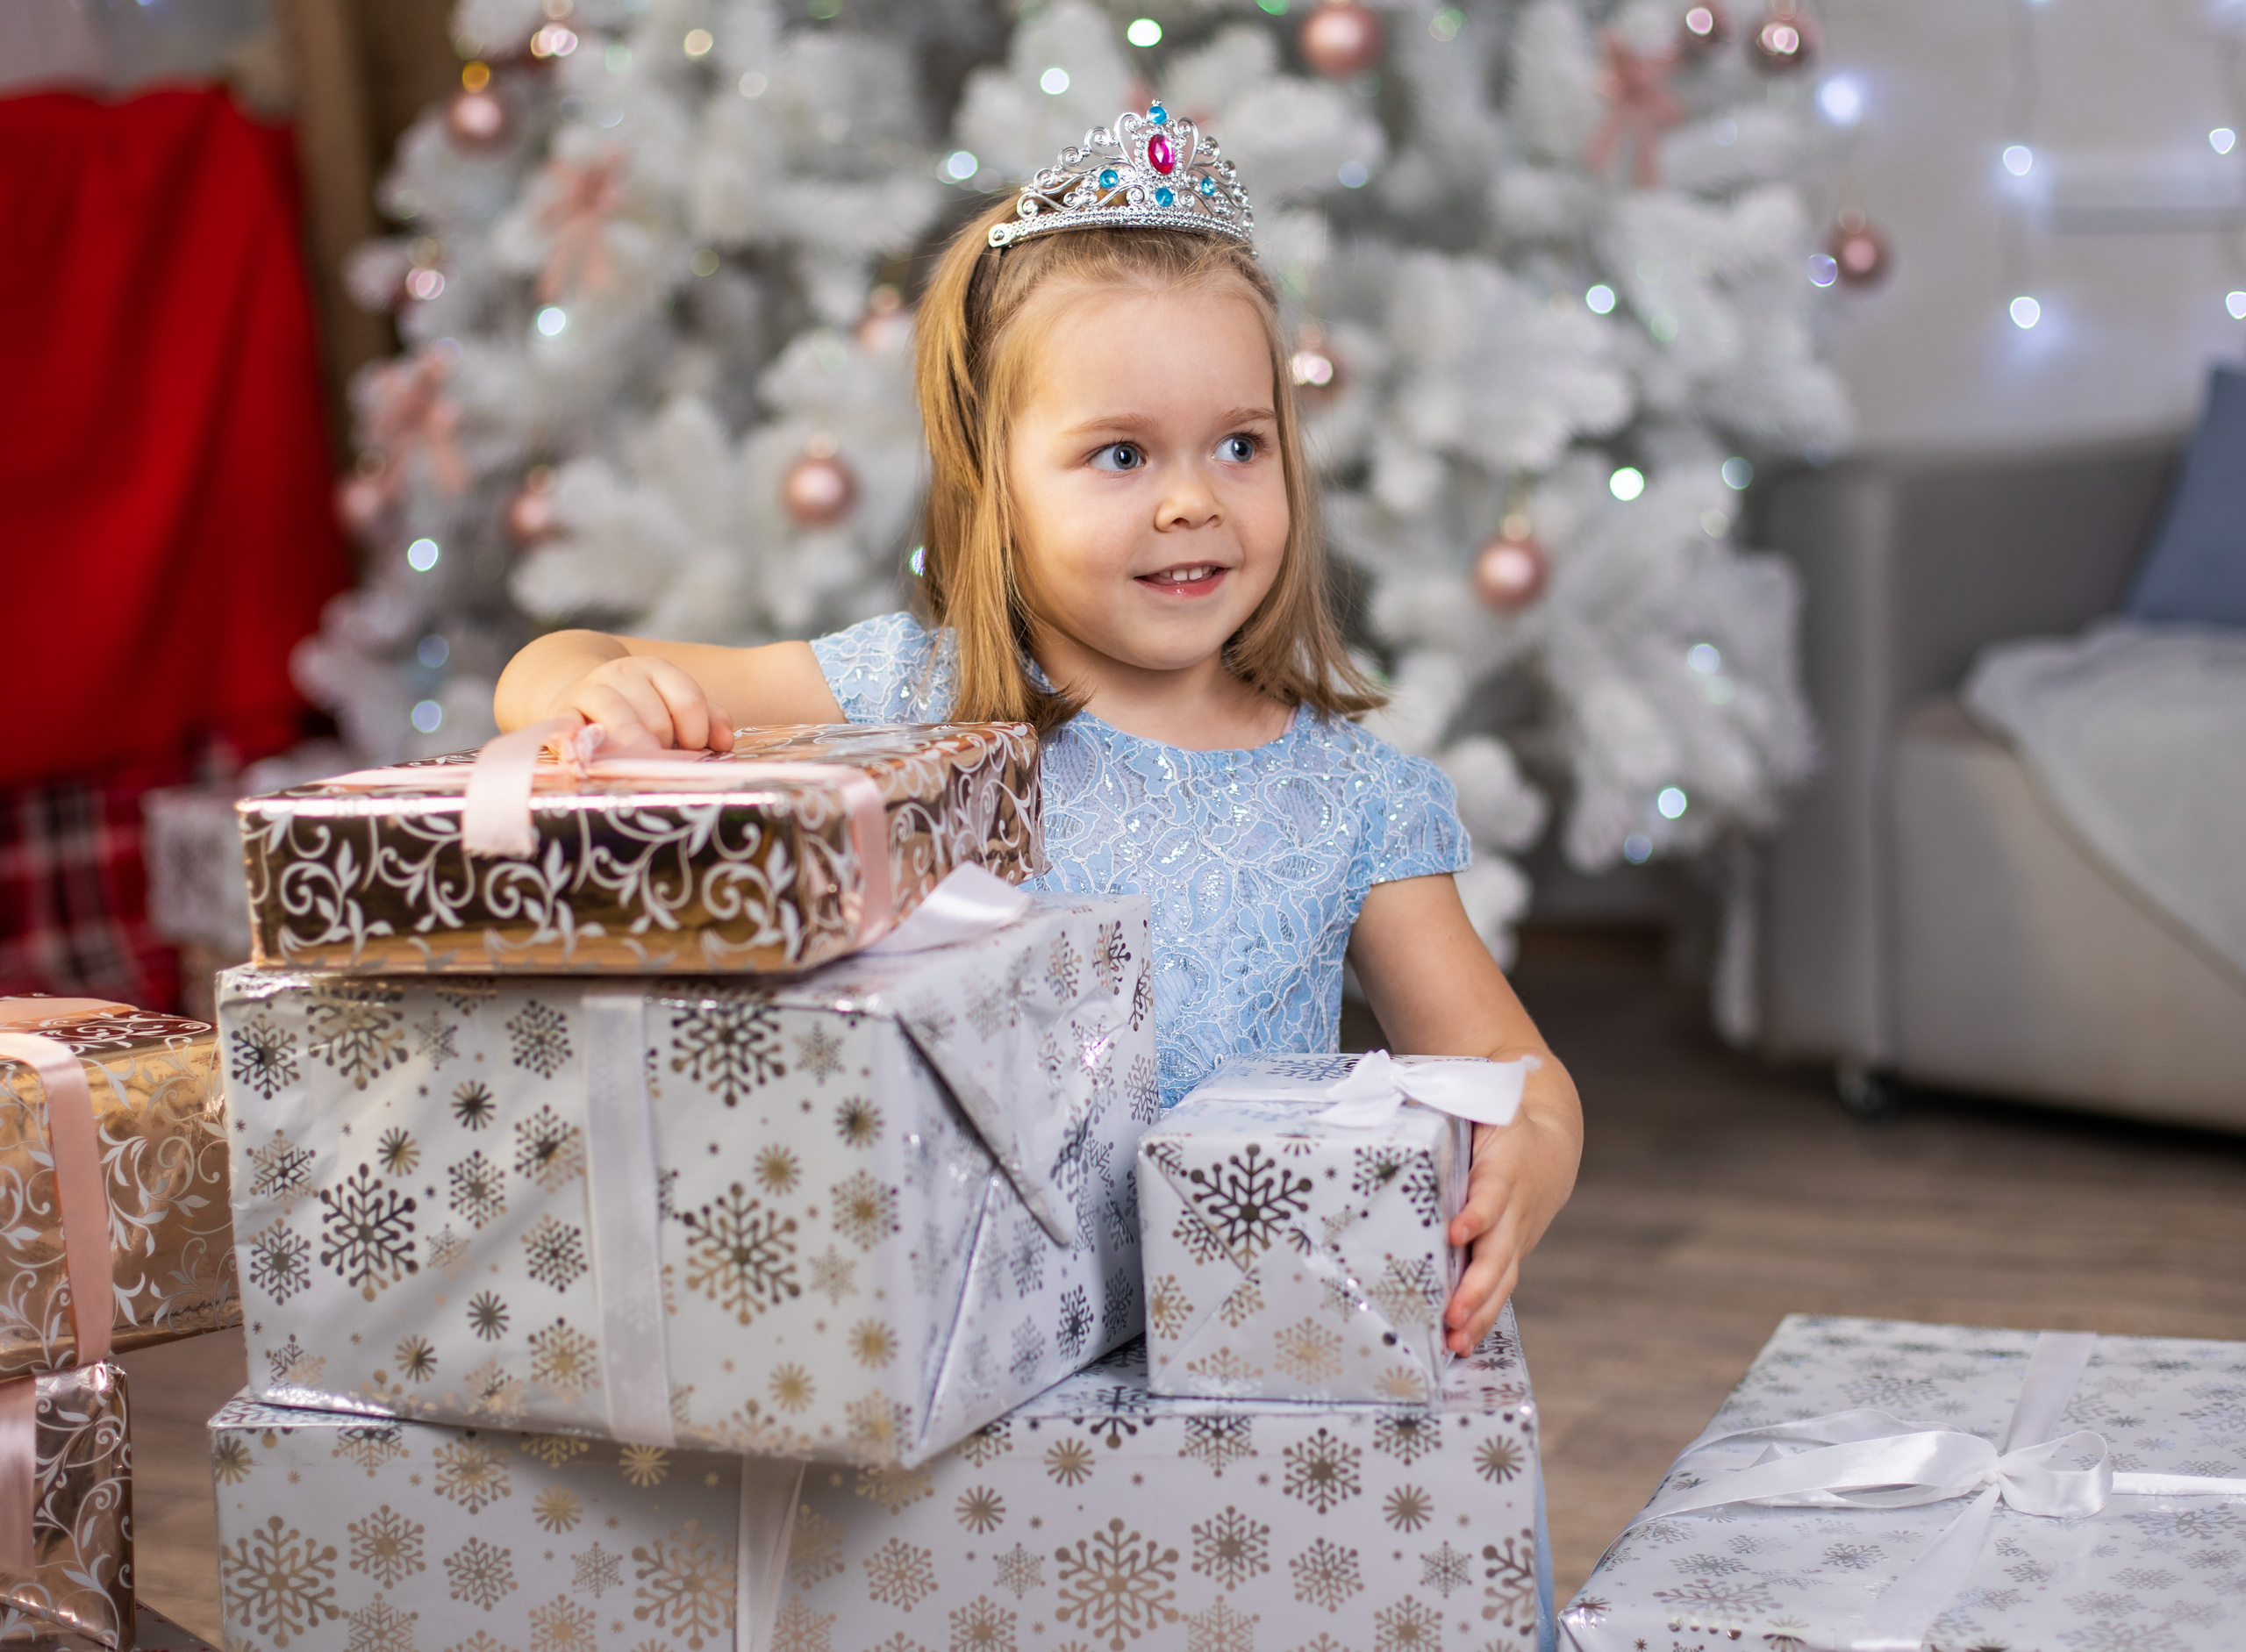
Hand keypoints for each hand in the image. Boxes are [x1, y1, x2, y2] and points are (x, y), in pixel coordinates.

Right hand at [551, 655, 732, 753]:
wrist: (579, 694)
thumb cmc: (638, 708)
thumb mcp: (673, 704)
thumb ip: (707, 719)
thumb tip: (725, 743)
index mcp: (656, 668)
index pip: (687, 700)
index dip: (697, 732)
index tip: (694, 748)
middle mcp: (622, 673)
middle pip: (657, 720)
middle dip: (666, 748)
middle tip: (661, 758)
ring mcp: (591, 692)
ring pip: (624, 728)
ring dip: (637, 754)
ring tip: (639, 764)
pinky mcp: (563, 714)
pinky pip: (570, 728)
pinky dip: (575, 741)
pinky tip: (581, 751)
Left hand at [1442, 1109, 1578, 1354]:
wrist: (1551, 1139)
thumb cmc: (1497, 1117)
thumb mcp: (1476, 1098)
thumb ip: (1434, 1095)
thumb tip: (1377, 1085)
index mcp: (1506, 1164)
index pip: (1492, 1194)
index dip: (1477, 1215)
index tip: (1455, 1232)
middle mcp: (1515, 1207)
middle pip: (1499, 1251)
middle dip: (1476, 1285)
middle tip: (1452, 1313)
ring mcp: (1517, 1235)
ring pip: (1502, 1278)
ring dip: (1480, 1312)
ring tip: (1455, 1342)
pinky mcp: (1511, 1252)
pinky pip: (1500, 1288)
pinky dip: (1483, 1316)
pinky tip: (1461, 1345)